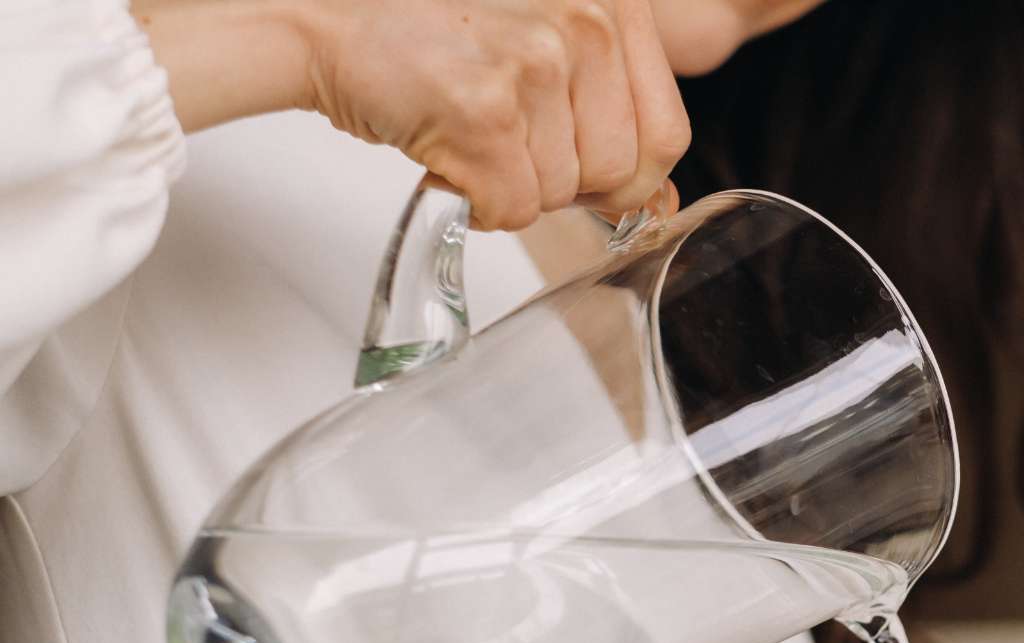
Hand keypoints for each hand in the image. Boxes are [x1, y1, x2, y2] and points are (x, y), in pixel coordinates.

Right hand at [137, 0, 688, 229]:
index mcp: (615, 4)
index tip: (576, 156)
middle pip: (618, 174)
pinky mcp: (485, 111)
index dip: (622, 169)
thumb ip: (615, 112)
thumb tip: (661, 200)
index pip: (668, 135)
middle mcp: (586, 24)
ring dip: (513, 184)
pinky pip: (514, 210)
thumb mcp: (549, 47)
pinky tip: (448, 149)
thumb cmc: (432, 32)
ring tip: (470, 127)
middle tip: (506, 134)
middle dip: (561, 178)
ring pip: (563, 196)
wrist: (325, 16)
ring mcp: (537, 65)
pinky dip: (476, 200)